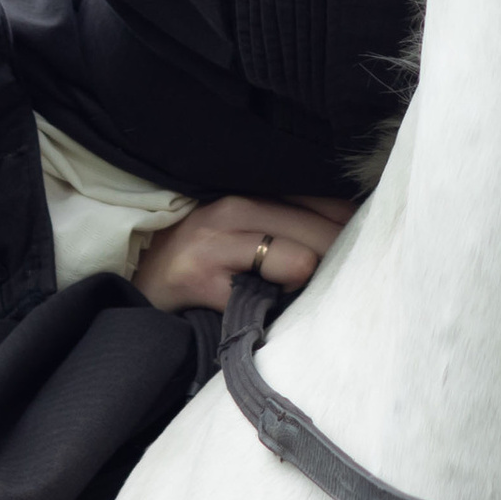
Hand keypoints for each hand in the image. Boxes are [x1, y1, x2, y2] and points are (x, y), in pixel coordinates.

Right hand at [132, 194, 356, 311]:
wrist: (139, 279)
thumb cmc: (203, 251)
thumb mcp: (245, 222)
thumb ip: (291, 219)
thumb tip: (353, 228)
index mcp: (253, 189)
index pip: (327, 202)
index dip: (352, 230)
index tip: (361, 249)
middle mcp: (235, 207)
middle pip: (324, 230)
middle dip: (338, 260)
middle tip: (337, 282)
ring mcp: (216, 242)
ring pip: (302, 260)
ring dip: (307, 284)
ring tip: (292, 294)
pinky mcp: (201, 280)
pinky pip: (265, 297)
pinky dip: (274, 308)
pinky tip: (263, 310)